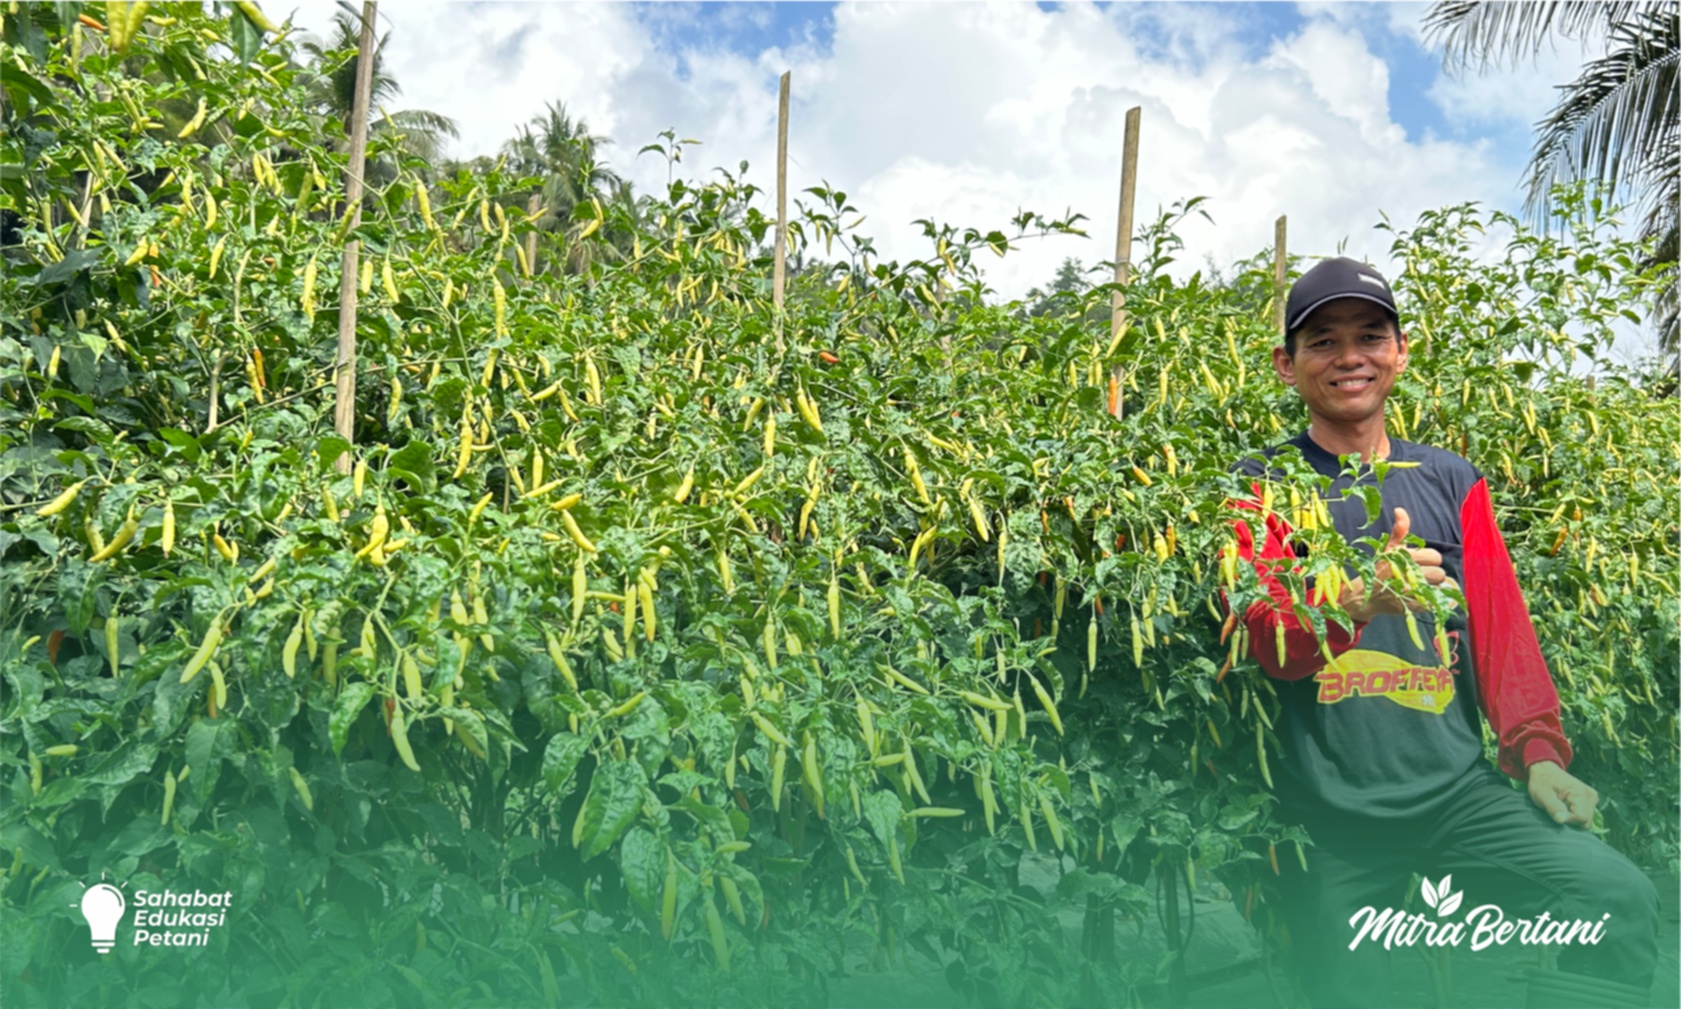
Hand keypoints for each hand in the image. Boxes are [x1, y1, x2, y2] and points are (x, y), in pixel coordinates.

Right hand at [1338, 507, 1460, 622]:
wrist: (1365, 595)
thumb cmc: (1380, 570)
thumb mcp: (1389, 549)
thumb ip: (1400, 531)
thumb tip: (1400, 509)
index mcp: (1404, 557)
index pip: (1435, 557)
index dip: (1429, 560)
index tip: (1418, 563)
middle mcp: (1406, 574)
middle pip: (1439, 574)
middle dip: (1431, 575)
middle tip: (1418, 576)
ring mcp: (1409, 592)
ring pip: (1437, 588)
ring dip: (1430, 588)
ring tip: (1417, 587)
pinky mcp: (1410, 606)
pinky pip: (1431, 602)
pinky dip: (1426, 601)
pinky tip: (1414, 597)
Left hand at [1527, 760, 1598, 826]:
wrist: (1545, 770)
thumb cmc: (1542, 783)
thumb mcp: (1542, 795)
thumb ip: (1553, 808)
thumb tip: (1561, 820)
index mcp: (1580, 793)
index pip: (1581, 819)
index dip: (1568, 821)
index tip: (1556, 814)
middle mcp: (1591, 795)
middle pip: (1586, 822)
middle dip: (1571, 822)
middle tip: (1558, 812)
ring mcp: (1593, 798)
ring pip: (1587, 821)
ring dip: (1573, 819)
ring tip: (1561, 808)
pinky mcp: (1591, 800)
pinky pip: (1586, 816)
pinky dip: (1576, 816)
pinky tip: (1566, 808)